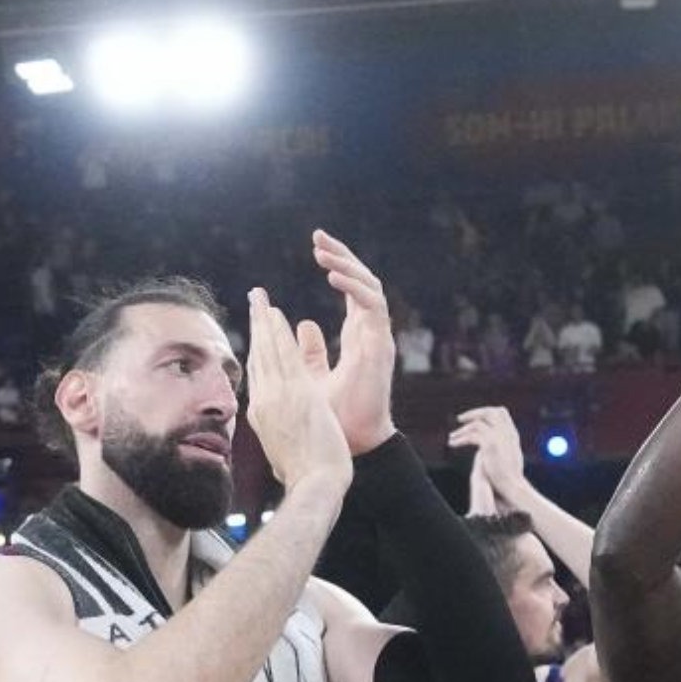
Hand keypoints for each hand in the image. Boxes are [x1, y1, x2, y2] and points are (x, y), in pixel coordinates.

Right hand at [244, 287, 353, 492]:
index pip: (258, 377)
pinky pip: (284, 354)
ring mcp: (278, 396)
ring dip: (263, 321)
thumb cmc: (307, 480)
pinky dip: (278, 332)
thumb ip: (280, 440)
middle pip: (257, 356)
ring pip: (267, 350)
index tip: (256, 335)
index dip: (256, 352)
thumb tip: (277, 442)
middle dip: (255, 327)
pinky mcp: (296, 393)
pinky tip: (275, 313)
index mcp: (262, 416)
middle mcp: (264, 402)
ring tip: (260, 297)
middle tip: (253, 301)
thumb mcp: (286, 456)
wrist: (315, 487)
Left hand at [302, 231, 397, 453]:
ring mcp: (378, 339)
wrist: (354, 445)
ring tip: (323, 249)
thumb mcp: (313, 376)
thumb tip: (300, 324)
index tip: (317, 244)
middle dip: (343, 256)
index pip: (352, 290)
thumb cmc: (336, 417)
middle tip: (319, 236)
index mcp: (358, 337)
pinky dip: (354, 287)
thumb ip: (310, 351)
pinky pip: (372, 306)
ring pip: (371, 288)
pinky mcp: (380, 346)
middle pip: (363, 283)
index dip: (338, 265)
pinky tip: (332, 273)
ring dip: (348, 265)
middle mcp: (371, 334)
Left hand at [448, 406, 529, 508]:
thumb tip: (490, 445)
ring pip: (477, 424)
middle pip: (490, 412)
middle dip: (473, 413)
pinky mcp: (490, 445)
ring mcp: (499, 438)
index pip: (501, 412)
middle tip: (460, 419)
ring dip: (462, 430)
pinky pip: (471, 436)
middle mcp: (507, 432)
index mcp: (512, 434)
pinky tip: (452, 444)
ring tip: (451, 437)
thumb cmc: (511, 477)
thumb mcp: (510, 457)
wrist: (513, 486)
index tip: (475, 419)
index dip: (486, 413)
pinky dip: (460, 439)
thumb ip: (502, 446)